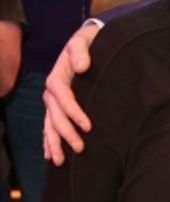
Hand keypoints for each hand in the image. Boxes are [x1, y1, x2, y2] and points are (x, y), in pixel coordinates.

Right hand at [42, 23, 99, 164]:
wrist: (82, 42)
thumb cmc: (85, 43)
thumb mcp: (82, 41)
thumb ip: (81, 52)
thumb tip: (82, 66)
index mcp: (57, 77)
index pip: (63, 98)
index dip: (74, 112)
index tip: (88, 126)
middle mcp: (51, 91)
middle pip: (55, 115)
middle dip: (66, 133)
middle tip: (80, 148)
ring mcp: (52, 100)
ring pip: (49, 124)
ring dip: (54, 142)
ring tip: (59, 160)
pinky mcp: (56, 106)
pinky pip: (49, 124)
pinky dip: (48, 139)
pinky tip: (49, 154)